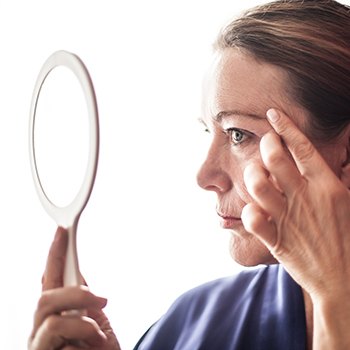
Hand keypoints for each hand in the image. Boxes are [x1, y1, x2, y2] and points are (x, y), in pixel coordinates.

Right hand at [28, 227, 120, 349]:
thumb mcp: (96, 324)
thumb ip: (85, 303)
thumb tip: (80, 275)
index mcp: (56, 315)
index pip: (50, 278)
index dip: (54, 253)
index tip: (62, 231)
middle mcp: (42, 330)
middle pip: (44, 298)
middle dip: (75, 293)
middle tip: (101, 298)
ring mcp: (40, 347)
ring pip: (50, 321)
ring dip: (82, 324)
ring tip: (98, 336)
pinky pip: (59, 344)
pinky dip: (84, 342)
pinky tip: (93, 348)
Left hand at [241, 108, 349, 298]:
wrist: (345, 282)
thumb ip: (344, 177)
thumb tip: (343, 152)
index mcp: (328, 186)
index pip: (303, 148)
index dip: (286, 127)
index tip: (272, 113)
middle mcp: (306, 198)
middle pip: (275, 158)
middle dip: (265, 144)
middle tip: (265, 143)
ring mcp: (289, 218)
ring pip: (258, 184)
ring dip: (252, 174)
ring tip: (255, 173)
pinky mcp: (276, 240)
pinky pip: (252, 218)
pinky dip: (248, 210)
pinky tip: (253, 209)